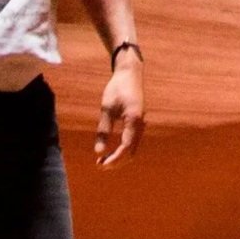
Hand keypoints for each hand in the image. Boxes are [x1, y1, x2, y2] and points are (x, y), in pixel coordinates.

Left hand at [95, 52, 144, 168]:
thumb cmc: (117, 88)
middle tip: (100, 165)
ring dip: (120, 156)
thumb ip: (103, 130)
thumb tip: (98, 151)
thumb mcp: (107, 107)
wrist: (130, 73)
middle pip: (131, 152)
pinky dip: (123, 149)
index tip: (101, 165)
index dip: (114, 159)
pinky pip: (133, 142)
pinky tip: (112, 150)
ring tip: (103, 160)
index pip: (125, 148)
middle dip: (117, 161)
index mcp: (134, 121)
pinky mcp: (138, 123)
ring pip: (133, 148)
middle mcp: (140, 125)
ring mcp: (141, 124)